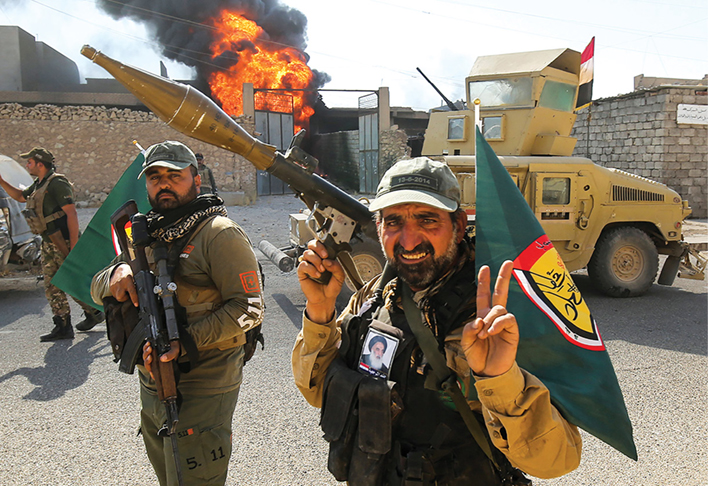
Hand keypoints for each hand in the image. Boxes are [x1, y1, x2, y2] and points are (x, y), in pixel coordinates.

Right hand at [109, 263, 137, 306]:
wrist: (119, 270)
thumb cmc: (128, 275)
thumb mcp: (134, 278)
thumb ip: (136, 285)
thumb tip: (141, 293)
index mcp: (128, 281)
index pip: (132, 291)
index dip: (134, 299)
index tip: (136, 304)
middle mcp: (120, 284)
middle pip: (120, 297)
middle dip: (125, 298)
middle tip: (128, 293)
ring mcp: (114, 286)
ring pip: (118, 297)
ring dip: (122, 296)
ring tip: (124, 291)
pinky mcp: (110, 288)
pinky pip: (114, 295)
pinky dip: (118, 294)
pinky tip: (120, 289)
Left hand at [142, 340, 180, 379]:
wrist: (173, 338)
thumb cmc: (174, 346)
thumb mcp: (175, 350)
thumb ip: (170, 355)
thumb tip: (162, 359)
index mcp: (162, 363)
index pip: (155, 371)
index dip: (152, 373)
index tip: (151, 371)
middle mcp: (156, 360)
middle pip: (147, 364)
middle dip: (147, 360)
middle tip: (150, 356)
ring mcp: (152, 354)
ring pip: (145, 357)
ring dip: (146, 352)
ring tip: (150, 348)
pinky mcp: (150, 349)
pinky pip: (145, 349)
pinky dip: (145, 347)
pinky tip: (148, 343)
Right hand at [297, 239, 344, 323]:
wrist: (325, 299)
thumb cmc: (331, 287)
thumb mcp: (340, 277)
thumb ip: (337, 267)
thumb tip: (327, 261)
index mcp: (324, 257)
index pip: (321, 244)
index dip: (323, 246)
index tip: (327, 254)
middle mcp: (315, 259)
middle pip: (311, 244)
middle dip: (318, 248)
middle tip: (324, 257)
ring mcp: (308, 264)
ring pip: (307, 253)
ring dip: (316, 261)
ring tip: (322, 270)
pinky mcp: (302, 272)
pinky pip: (303, 265)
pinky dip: (311, 269)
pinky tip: (316, 275)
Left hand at [461, 260, 518, 376]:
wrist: (488, 371)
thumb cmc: (478, 355)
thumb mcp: (465, 342)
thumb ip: (468, 329)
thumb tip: (478, 321)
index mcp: (482, 316)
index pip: (483, 295)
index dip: (484, 282)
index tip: (485, 268)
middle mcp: (494, 316)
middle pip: (500, 293)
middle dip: (503, 277)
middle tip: (508, 262)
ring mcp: (504, 323)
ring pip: (499, 308)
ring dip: (489, 319)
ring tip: (484, 333)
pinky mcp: (512, 331)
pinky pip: (507, 319)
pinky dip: (498, 323)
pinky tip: (492, 332)